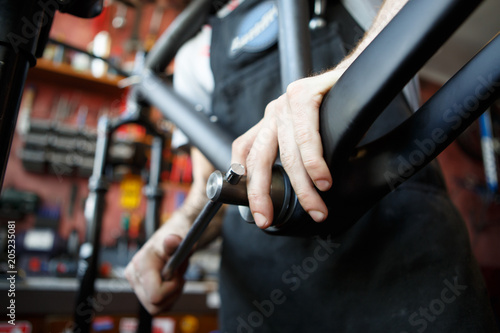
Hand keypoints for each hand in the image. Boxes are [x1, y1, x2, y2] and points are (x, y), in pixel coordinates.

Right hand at [125, 227, 188, 314]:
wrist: (172, 236)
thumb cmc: (175, 236)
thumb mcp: (179, 237)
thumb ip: (175, 242)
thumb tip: (171, 240)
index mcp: (141, 264)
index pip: (156, 295)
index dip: (172, 288)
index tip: (178, 274)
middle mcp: (134, 276)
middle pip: (155, 305)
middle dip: (172, 293)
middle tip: (178, 274)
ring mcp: (135, 284)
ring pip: (156, 308)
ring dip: (171, 295)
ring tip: (175, 276)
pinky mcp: (140, 289)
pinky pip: (157, 306)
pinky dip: (168, 296)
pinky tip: (171, 281)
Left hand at [231, 69, 343, 228]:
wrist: (359, 73)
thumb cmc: (336, 110)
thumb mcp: (311, 136)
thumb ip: (299, 158)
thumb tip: (302, 194)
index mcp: (270, 123)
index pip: (245, 153)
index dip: (246, 184)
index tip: (257, 212)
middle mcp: (274, 112)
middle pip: (258, 158)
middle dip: (260, 194)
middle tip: (267, 219)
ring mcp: (286, 102)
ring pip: (288, 153)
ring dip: (303, 188)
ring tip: (316, 207)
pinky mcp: (304, 92)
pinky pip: (306, 136)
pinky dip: (314, 163)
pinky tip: (323, 180)